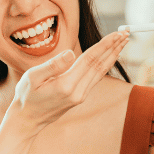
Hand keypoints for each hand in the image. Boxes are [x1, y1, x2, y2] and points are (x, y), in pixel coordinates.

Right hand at [9, 31, 129, 133]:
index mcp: (66, 85)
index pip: (90, 60)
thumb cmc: (26, 97)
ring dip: (113, 55)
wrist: (27, 121)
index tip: (117, 33)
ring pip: (100, 71)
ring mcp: (80, 96)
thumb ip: (52, 65)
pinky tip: (109, 57)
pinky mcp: (80, 97)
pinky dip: (105, 65)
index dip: (105, 45)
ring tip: (123, 42)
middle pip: (100, 65)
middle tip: (127, 32)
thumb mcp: (32, 78)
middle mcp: (78, 92)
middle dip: (114, 47)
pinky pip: (96, 78)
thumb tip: (71, 53)